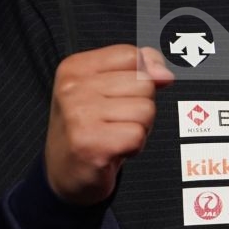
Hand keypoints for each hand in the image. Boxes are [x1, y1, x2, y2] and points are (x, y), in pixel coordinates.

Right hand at [45, 45, 174, 205]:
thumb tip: (164, 74)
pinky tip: (113, 150)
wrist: (63, 173)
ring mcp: (79, 115)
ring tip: (114, 134)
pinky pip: (138, 135)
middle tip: (115, 121)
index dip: (141, 77)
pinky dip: (134, 147)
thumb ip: (139, 70)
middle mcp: (73, 88)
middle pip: (143, 83)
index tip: (122, 96)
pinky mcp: (90, 143)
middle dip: (140, 105)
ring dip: (139, 128)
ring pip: (146, 110)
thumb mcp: (107, 89)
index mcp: (76, 67)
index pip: (132, 55)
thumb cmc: (89, 128)